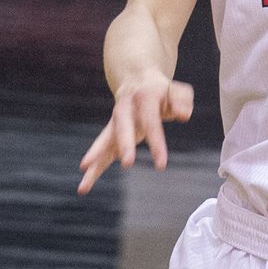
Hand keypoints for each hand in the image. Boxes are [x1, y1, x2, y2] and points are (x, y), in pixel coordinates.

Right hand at [77, 70, 193, 194]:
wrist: (138, 81)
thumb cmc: (162, 92)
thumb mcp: (177, 91)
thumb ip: (182, 100)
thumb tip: (183, 115)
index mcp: (144, 97)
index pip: (151, 122)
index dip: (156, 142)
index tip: (161, 165)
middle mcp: (125, 108)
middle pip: (123, 126)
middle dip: (125, 144)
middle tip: (128, 163)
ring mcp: (115, 121)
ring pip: (104, 138)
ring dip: (96, 154)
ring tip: (84, 172)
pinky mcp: (110, 133)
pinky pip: (101, 151)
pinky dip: (94, 168)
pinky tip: (84, 187)